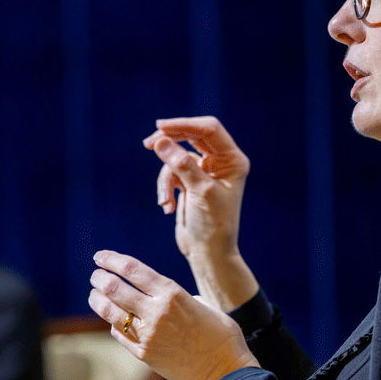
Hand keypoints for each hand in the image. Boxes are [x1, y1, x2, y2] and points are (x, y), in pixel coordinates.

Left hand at [88, 250, 259, 379]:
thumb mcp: (202, 304)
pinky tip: (112, 319)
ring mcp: (148, 335)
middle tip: (96, 275)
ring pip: (110, 312)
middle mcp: (156, 312)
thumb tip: (159, 294)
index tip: (101, 256)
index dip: (112, 259)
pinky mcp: (144, 355)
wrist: (226, 372)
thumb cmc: (221, 336)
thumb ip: (177, 296)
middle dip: (100, 278)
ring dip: (98, 300)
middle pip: (115, 288)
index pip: (132, 269)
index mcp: (172, 294)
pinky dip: (113, 324)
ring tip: (94, 294)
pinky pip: (120, 335)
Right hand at [143, 116, 258, 309]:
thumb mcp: (199, 192)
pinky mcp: (191, 183)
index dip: (184, 125)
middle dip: (169, 142)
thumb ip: (181, 164)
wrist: (209, 254)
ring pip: (176, 158)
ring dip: (165, 178)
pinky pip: (171, 174)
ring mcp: (205, 172)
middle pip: (191, 137)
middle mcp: (221, 162)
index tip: (160, 127)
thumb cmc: (213, 225)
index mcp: (232, 160)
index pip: (208, 129)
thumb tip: (160, 140)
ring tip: (164, 199)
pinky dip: (165, 188)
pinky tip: (167, 206)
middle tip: (148, 144)